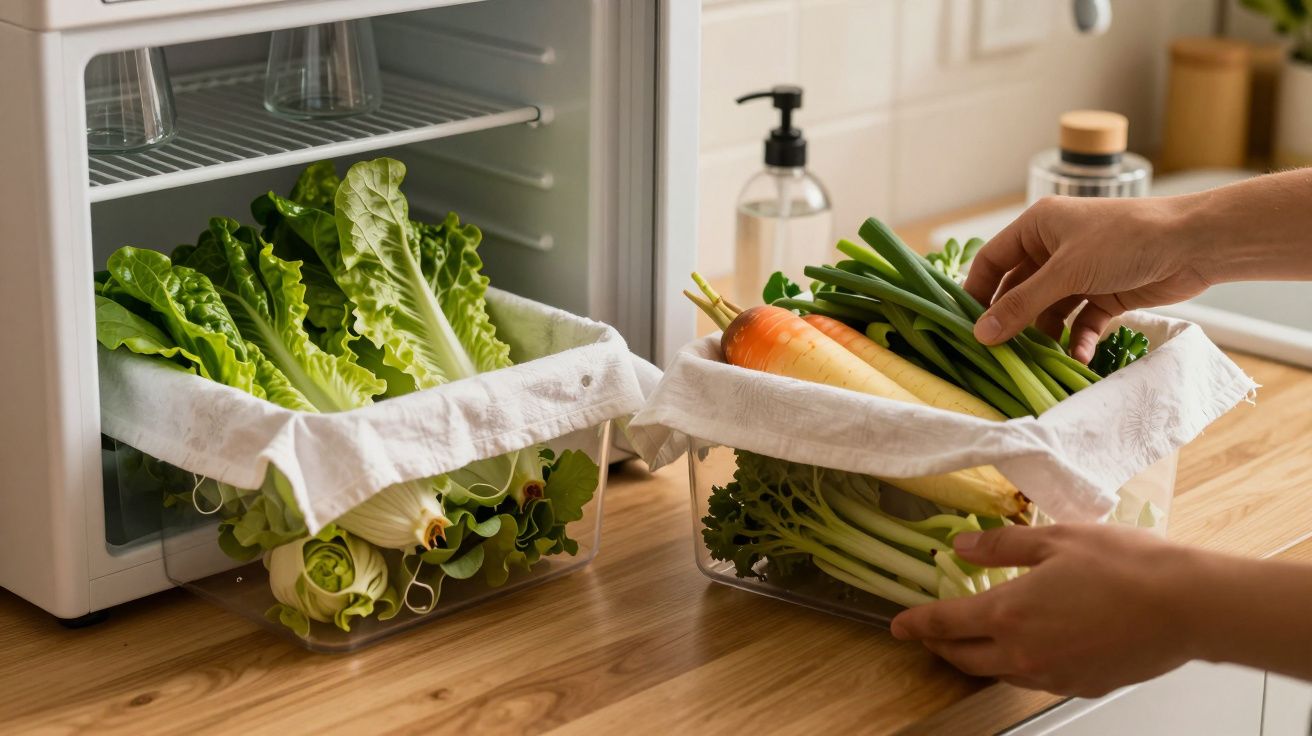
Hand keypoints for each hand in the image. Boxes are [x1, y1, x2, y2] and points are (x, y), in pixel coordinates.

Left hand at [889, 524, 1200, 697]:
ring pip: (996, 672)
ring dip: (975, 658)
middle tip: (928, 634)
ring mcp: (1052, 674)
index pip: (946, 623)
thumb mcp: (1055, 539)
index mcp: (1009, 613)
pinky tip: (1024, 647)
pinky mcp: (1080, 684)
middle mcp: (1024, 652)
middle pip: (962, 658)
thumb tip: (962, 547)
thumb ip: (1001, 545)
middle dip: (939, 646)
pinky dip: (1015, 664)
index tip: (898, 625)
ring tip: (971, 640)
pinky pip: (1032, 679)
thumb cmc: (1126, 566)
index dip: (916, 623)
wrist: (1187, 606)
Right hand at [963, 196, 1209, 362]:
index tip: (965, 325)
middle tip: (997, 352)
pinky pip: (1081, 322)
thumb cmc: (1124, 241)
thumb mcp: (1066, 273)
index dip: (976, 291)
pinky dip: (1078, 340)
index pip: (992, 260)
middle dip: (1011, 320)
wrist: (1194, 244)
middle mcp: (1055, 248)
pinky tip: (1079, 357)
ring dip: (1045, 335)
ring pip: (1048, 310)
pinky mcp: (1106, 294)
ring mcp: (1081, 272)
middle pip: (1019, 289)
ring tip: (1038, 360)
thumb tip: (980, 334)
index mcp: (1038, 227)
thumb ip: (1021, 305)